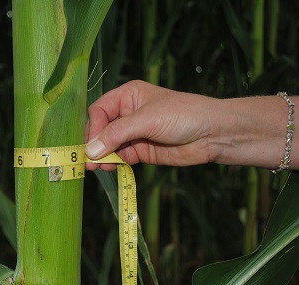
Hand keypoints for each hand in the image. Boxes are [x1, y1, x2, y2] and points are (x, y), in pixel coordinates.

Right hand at [85, 80, 216, 170]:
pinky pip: (121, 158)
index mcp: (127, 96)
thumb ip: (117, 134)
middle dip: (95, 145)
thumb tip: (90, 151)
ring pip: (109, 146)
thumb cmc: (183, 115)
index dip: (93, 128)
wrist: (214, 134)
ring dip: (103, 157)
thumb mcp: (147, 119)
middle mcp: (127, 114)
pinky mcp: (141, 151)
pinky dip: (114, 164)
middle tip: (89, 161)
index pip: (100, 111)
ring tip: (99, 167)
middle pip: (101, 130)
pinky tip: (111, 168)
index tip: (91, 146)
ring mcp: (134, 134)